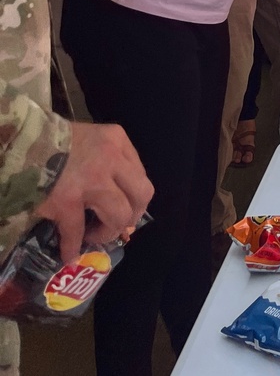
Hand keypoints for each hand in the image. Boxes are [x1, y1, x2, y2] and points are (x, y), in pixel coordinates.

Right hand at [35, 122, 152, 262]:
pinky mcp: (67, 200)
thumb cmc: (55, 141)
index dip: (135, 199)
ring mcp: (91, 180)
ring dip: (107, 233)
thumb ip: (108, 160)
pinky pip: (76, 231)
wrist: (24, 144)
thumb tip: (116, 195)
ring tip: (91, 236)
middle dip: (131, 216)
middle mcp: (111, 158)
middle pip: (141, 194)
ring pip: (119, 215)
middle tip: (115, 226)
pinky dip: (73, 247)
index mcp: (117, 141)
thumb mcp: (91, 139)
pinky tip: (68, 254)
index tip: (125, 211)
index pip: (141, 175)